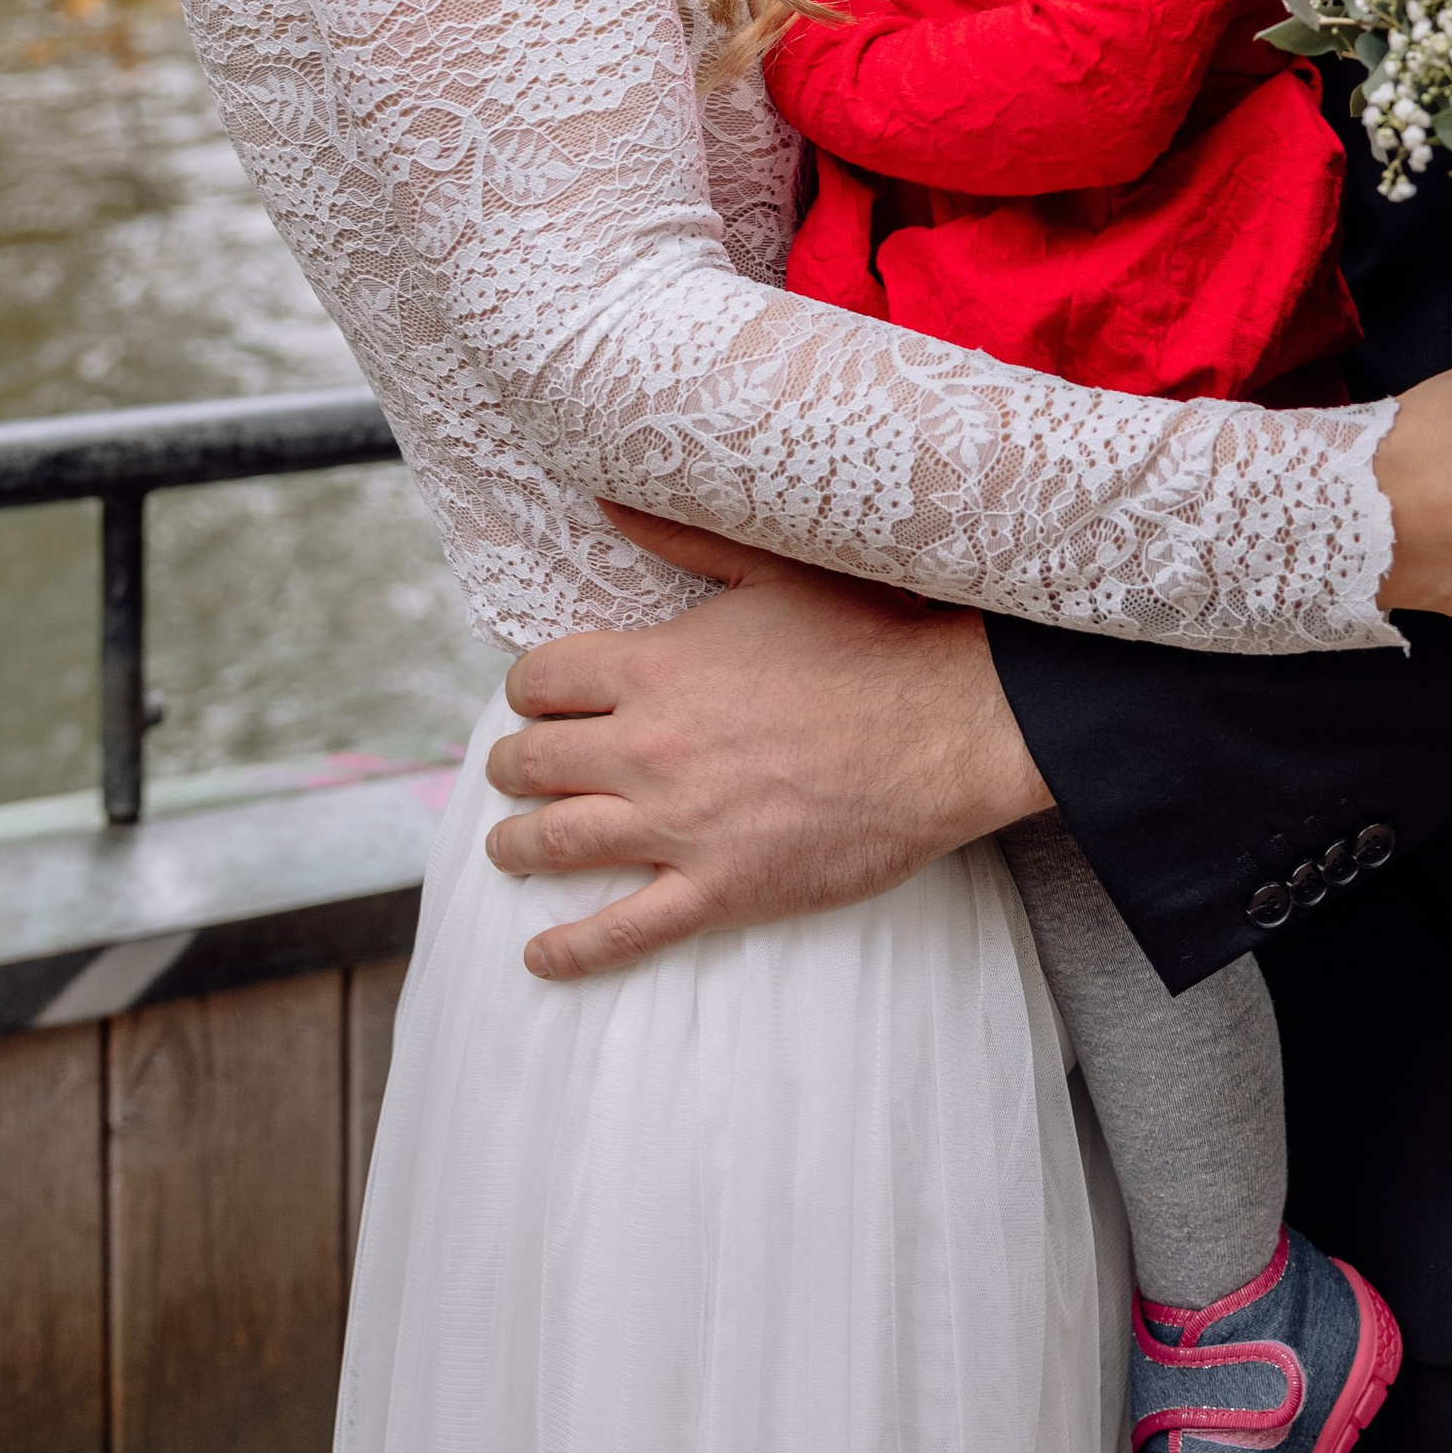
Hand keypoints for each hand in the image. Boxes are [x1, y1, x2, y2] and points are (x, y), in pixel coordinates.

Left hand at [482, 512, 1050, 981]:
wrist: (944, 728)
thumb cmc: (867, 641)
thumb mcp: (769, 570)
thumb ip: (679, 536)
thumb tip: (609, 496)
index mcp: (655, 667)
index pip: (543, 680)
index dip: (530, 689)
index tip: (536, 699)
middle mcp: (649, 748)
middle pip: (535, 761)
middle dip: (513, 766)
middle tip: (513, 771)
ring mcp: (680, 826)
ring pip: (557, 843)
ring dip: (517, 846)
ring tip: (508, 847)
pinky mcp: (720, 890)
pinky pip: (623, 931)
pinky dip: (571, 949)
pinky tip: (541, 956)